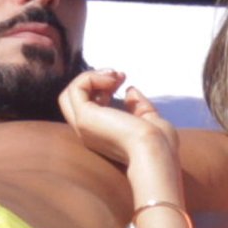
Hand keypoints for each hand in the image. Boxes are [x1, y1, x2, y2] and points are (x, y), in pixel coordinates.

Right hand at [58, 68, 178, 167]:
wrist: (155, 152)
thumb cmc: (159, 144)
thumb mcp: (150, 119)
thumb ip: (139, 106)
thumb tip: (130, 91)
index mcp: (102, 134)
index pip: (88, 106)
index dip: (102, 87)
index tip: (123, 79)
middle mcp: (89, 132)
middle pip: (72, 100)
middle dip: (92, 80)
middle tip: (116, 76)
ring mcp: (84, 125)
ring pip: (69, 94)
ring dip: (90, 77)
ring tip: (113, 76)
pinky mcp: (85, 118)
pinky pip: (76, 89)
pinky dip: (91, 77)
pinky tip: (112, 79)